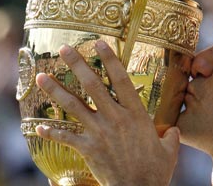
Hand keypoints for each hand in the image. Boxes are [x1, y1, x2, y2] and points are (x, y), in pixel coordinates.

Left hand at [35, 40, 179, 185]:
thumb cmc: (156, 170)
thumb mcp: (169, 149)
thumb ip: (170, 135)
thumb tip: (173, 130)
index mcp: (135, 113)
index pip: (121, 79)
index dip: (109, 59)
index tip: (99, 43)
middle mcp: (115, 117)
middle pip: (92, 85)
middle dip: (77, 64)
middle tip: (64, 49)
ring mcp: (99, 132)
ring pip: (73, 105)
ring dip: (56, 90)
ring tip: (41, 77)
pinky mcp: (87, 148)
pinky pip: (65, 137)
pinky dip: (51, 132)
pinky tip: (39, 127)